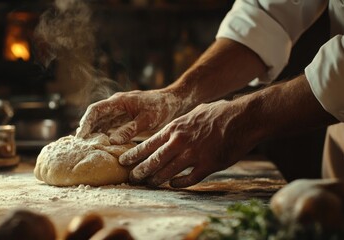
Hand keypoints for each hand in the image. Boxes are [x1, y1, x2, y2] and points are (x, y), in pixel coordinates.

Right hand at [76, 90, 183, 143]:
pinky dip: (104, 135)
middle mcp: (116, 105)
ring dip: (94, 133)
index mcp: (119, 101)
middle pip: (95, 117)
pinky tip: (102, 146)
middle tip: (80, 146)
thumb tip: (112, 141)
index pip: (95, 110)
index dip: (86, 122)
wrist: (173, 103)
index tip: (81, 136)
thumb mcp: (147, 120)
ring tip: (87, 148)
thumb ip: (130, 129)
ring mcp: (120, 112)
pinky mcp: (125, 119)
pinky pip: (110, 127)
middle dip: (86, 129)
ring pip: (101, 123)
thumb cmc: (161, 108)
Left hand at [119, 100, 257, 187]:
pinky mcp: (207, 165)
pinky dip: (179, 183)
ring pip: (168, 172)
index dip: (134, 155)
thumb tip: (171, 130)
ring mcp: (193, 155)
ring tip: (148, 184)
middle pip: (154, 161)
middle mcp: (180, 142)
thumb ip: (180, 124)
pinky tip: (174, 185)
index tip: (124, 161)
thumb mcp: (194, 113)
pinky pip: (189, 179)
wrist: (243, 118)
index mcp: (175, 128)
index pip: (148, 144)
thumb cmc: (219, 113)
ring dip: (156, 180)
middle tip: (132, 178)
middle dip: (140, 171)